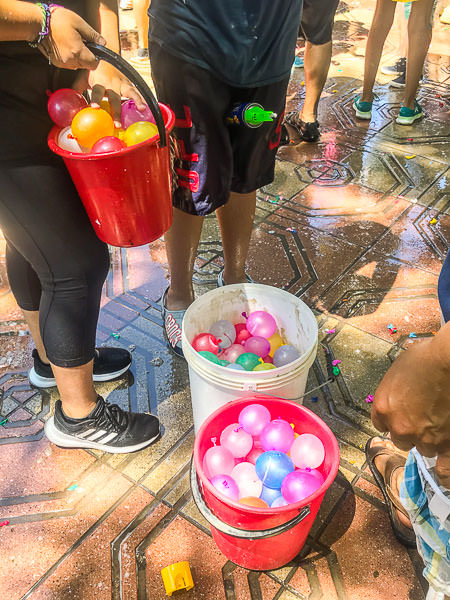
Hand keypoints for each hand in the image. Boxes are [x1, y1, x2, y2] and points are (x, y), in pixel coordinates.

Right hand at [38, 7, 105, 69]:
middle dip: (86, 56)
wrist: (38, 24)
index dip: (96, 57)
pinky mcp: (56, 63)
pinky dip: (69, 57)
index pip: (94, 64)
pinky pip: (68, 63)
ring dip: (78, 56)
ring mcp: (62, 63)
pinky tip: (65, 46)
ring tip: (71, 42)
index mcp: (77, 52)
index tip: (93, 49)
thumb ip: (93, 35)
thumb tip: (102, 42)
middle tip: (81, 42)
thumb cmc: (56, 21)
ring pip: (77, 65)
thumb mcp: (79, 23)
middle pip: (85, 65)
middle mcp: (70, 61)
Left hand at [72, 62, 145, 127]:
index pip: (97, 92)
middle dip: (116, 111)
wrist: (106, 54)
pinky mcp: (129, 84)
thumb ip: (77, 89)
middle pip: (115, 98)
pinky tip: (148, 107)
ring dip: (137, 100)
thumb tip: (69, 102)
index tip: (94, 107)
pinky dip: (143, 99)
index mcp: (100, 82)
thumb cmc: (93, 70)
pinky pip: (137, 92)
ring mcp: (122, 84)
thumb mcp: (83, 77)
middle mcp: (112, 84)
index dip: (96, 99)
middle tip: (117, 124)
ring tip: (142, 109)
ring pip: (130, 92)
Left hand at [371, 333, 449, 487]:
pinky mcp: (446, 445)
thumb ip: (395, 387)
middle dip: (409, 429)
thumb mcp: (399, 368)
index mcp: (383, 407)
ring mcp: (423, 438)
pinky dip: (444, 473)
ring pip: (422, 448)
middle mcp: (399, 426)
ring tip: (439, 426)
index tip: (400, 414)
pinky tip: (444, 475)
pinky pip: (444, 469)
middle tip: (423, 418)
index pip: (379, 423)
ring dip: (429, 440)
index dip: (391, 418)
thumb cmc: (427, 357)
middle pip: (399, 438)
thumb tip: (400, 388)